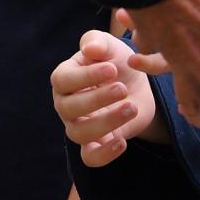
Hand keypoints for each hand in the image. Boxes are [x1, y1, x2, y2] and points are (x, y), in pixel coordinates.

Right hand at [53, 13, 159, 166]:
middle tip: (123, 89)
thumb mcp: (110, 46)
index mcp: (64, 78)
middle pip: (69, 108)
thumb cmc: (116, 61)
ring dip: (106, 122)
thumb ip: (97, 42)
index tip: (112, 69)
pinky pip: (90, 158)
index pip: (63, 80)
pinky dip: (104, 154)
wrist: (137, 84)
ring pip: (79, 134)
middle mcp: (66, 104)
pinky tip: (122, 141)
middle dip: (97, 99)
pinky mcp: (96, 144)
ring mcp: (78, 126)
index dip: (86, 76)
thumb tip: (90, 49)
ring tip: (131, 107)